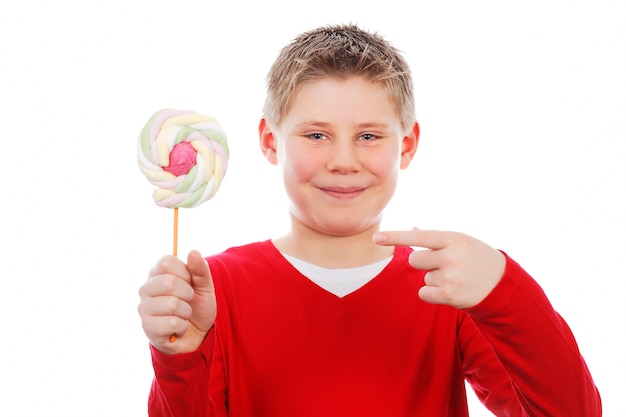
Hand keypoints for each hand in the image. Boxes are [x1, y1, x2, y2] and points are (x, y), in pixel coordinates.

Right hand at [137, 250, 215, 353]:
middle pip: (168, 282)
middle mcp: (146, 288)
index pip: (166, 262)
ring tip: (183, 315)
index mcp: (157, 273)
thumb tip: (193, 252)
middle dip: (188, 294)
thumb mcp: (205, 286)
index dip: (185, 272)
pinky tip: (177, 328)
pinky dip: (182, 326)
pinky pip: (172, 322)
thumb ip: (200, 269)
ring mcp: (144, 308)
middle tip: (188, 301)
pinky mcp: (147, 327)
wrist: (197, 334)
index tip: (189, 282)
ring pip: (172, 304)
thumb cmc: (198, 306)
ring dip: (186, 312)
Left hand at [374, 229, 505, 308]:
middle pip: (414, 259)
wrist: (502, 285)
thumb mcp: (462, 242)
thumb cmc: (478, 258)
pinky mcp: (448, 295)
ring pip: (423, 277)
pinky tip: (452, 290)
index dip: (395, 237)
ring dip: (435, 279)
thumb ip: (436, 238)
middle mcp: (450, 256)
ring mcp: (449, 276)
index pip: (418, 236)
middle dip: (423, 263)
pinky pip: (423, 292)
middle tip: (445, 265)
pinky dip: (433, 294)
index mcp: (453, 238)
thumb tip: (414, 227)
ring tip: (457, 278)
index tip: (375, 238)